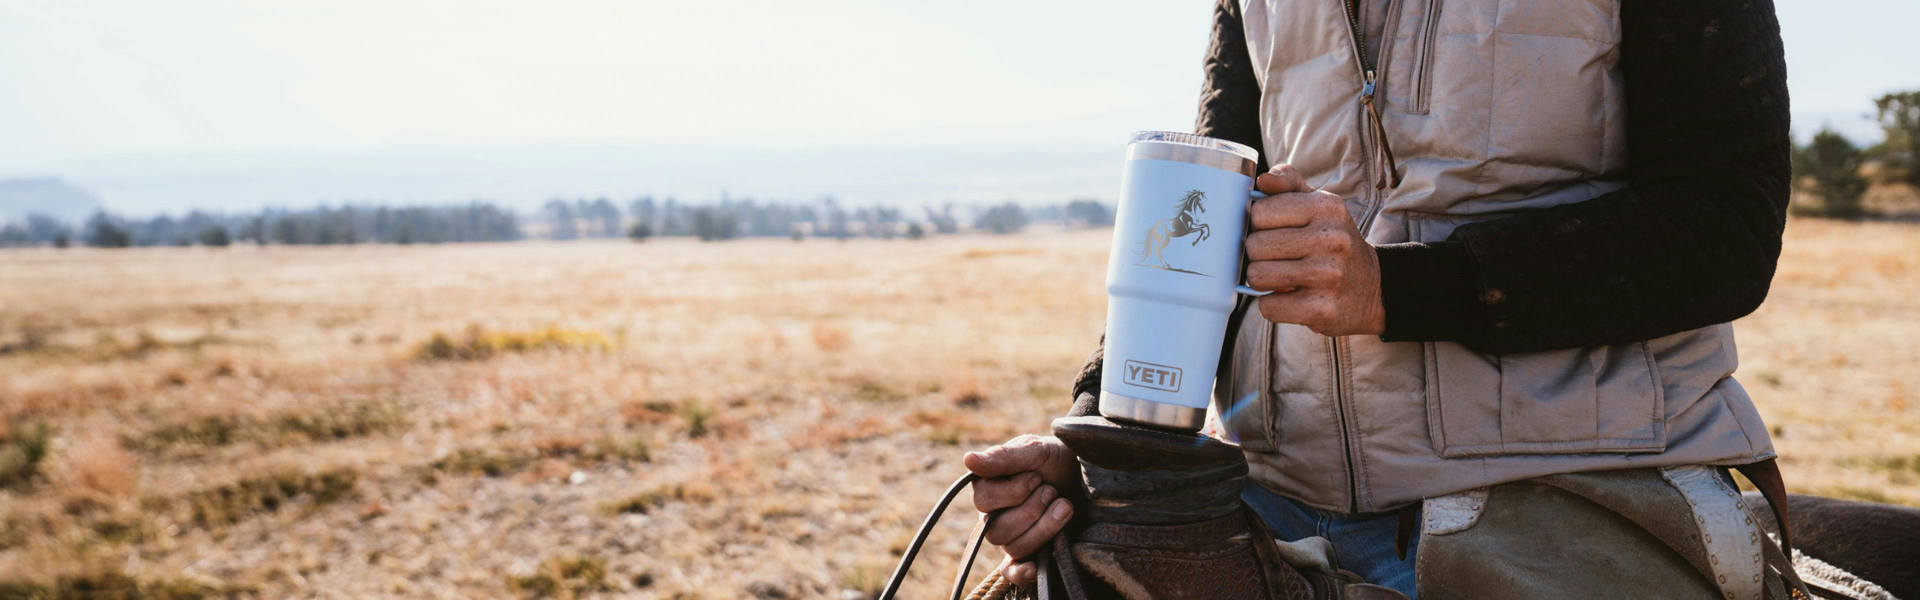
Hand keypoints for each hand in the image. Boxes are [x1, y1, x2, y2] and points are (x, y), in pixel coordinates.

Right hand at [963, 435, 1080, 586]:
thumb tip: (967, 459)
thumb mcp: (1034, 450)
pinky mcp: (1029, 552)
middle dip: (1031, 509)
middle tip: (1051, 490)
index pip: (984, 500)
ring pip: (1013, 547)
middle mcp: (993, 515)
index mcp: (987, 487)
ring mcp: (1011, 536)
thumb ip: (1003, 457)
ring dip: (1044, 527)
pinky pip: (1013, 572)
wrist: (1086, 474)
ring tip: (1065, 506)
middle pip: (996, 530)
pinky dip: (1021, 573)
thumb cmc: (1055, 458)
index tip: (1036, 477)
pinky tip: (1034, 568)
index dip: (1013, 491)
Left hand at [1246, 165, 1384, 335]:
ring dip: (1262, 281)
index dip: (1257, 225)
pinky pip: (1268, 307)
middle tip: (1278, 258)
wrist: (1372, 287)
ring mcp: (1327, 275)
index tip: (1272, 232)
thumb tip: (1263, 179)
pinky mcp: (1321, 309)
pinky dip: (1272, 305)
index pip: (1259, 212)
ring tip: (1282, 277)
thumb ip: (1289, 184)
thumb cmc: (1333, 241)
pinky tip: (1289, 298)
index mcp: (1325, 207)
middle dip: (1258, 255)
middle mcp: (1330, 239)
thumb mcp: (1319, 205)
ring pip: (1257, 276)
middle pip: (1254, 245)